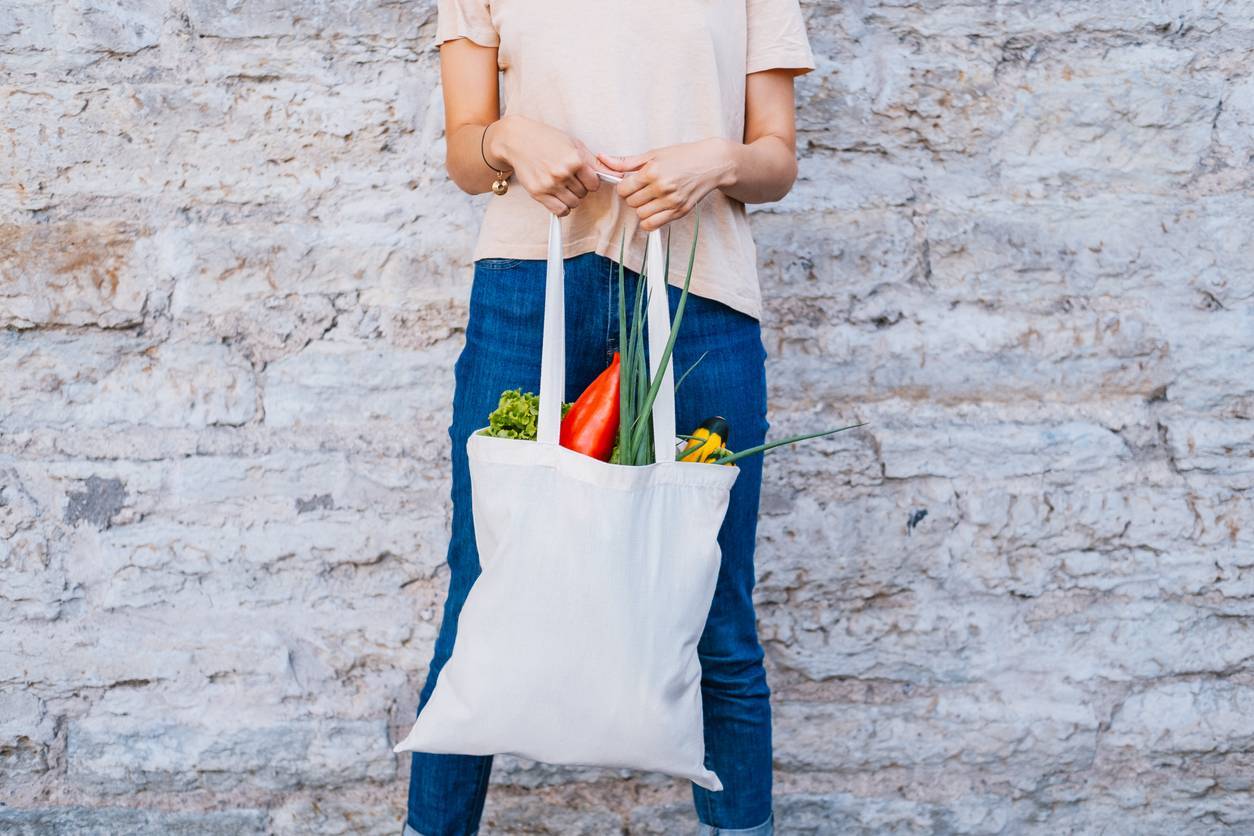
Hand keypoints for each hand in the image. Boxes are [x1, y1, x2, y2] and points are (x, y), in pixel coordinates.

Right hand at [487, 116, 601, 215]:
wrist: (517, 140)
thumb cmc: (547, 139)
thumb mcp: (573, 144)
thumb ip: (594, 162)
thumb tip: (618, 175)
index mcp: (575, 159)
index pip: (595, 183)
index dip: (590, 181)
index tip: (583, 176)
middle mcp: (563, 173)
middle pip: (584, 194)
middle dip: (579, 188)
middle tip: (568, 177)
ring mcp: (550, 184)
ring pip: (573, 204)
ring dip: (570, 198)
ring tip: (561, 185)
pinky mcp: (538, 193)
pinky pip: (560, 211)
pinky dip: (562, 208)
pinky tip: (557, 197)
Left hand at [596, 138, 735, 230]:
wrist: (712, 163)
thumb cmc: (683, 156)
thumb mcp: (654, 154)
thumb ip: (626, 162)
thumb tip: (602, 159)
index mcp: (653, 171)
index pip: (623, 189)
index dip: (624, 187)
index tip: (630, 183)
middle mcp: (662, 188)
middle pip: (631, 203)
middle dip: (633, 196)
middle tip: (643, 189)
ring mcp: (672, 202)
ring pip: (641, 215)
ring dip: (642, 208)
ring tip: (651, 197)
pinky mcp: (680, 212)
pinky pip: (653, 225)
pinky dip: (649, 220)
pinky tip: (655, 209)